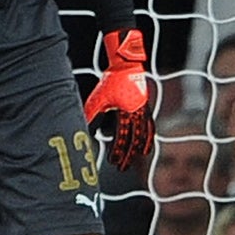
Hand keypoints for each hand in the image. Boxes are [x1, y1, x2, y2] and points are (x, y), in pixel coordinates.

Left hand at [82, 28, 152, 168]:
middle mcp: (138, 114)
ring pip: (145, 135)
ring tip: (136, 160)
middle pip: (134, 141)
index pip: (122, 138)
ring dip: (139, 149)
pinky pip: (150, 128)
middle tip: (121, 168)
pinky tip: (146, 147)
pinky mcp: (146, 108)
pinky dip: (149, 139)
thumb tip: (84, 129)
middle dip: (128, 156)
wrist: (127, 66)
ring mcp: (144, 111)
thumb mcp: (99, 98)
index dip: (117, 151)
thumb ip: (92, 115)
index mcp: (126, 113)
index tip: (112, 162)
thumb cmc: (111, 80)